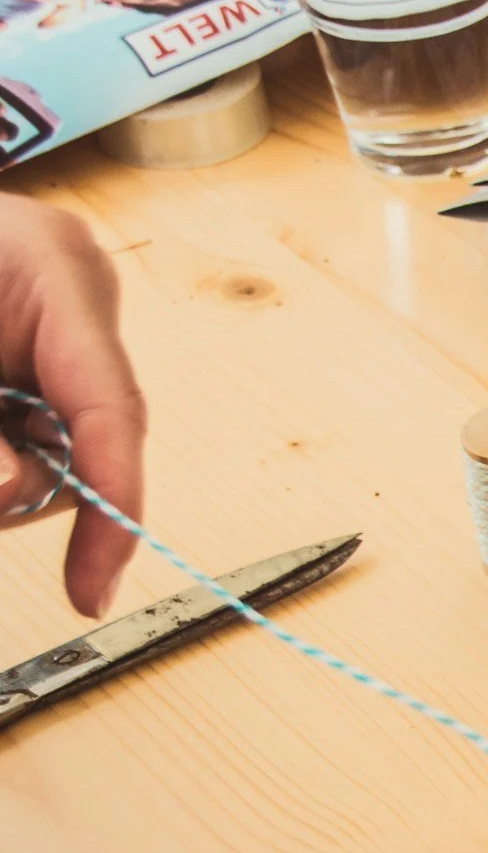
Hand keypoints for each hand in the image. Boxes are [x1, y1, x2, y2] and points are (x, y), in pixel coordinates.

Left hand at [0, 193, 142, 615]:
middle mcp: (69, 296)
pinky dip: (1, 453)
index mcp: (56, 268)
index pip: (112, 407)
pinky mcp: (24, 347)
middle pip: (83, 438)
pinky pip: (29, 429)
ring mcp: (50, 320)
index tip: (91, 585)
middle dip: (22, 485)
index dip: (112, 506)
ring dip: (2, 469)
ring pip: (54, 445)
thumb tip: (12, 494)